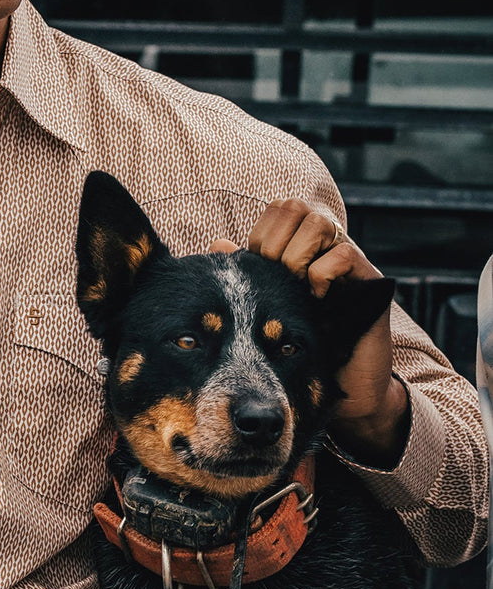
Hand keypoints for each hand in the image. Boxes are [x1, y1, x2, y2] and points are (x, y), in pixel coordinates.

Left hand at [209, 199, 407, 467]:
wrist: (336, 381)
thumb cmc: (295, 343)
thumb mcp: (264, 306)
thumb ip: (244, 274)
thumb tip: (218, 243)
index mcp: (298, 246)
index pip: (276, 210)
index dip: (261, 235)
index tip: (257, 269)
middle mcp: (324, 246)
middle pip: (295, 207)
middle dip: (278, 241)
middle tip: (277, 276)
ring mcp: (348, 260)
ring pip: (319, 223)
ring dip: (298, 256)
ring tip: (296, 286)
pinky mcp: (370, 279)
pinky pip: (344, 254)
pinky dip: (322, 274)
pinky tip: (316, 298)